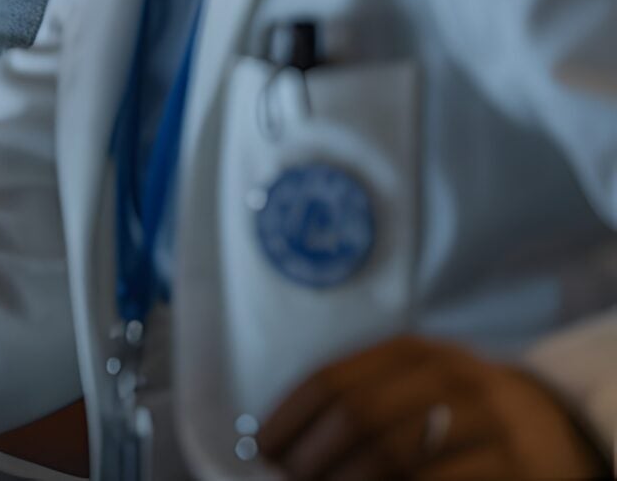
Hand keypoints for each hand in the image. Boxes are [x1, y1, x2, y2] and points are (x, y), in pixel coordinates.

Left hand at [261, 335, 606, 479]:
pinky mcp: (516, 465)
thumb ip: (356, 405)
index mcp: (416, 353)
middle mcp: (453, 376)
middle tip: (293, 480)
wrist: (559, 430)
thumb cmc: (462, 416)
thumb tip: (276, 445)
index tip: (263, 450)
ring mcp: (490, 420)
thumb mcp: (415, 390)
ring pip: (393, 454)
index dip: (288, 418)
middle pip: (358, 417)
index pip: (332, 380)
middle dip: (313, 458)